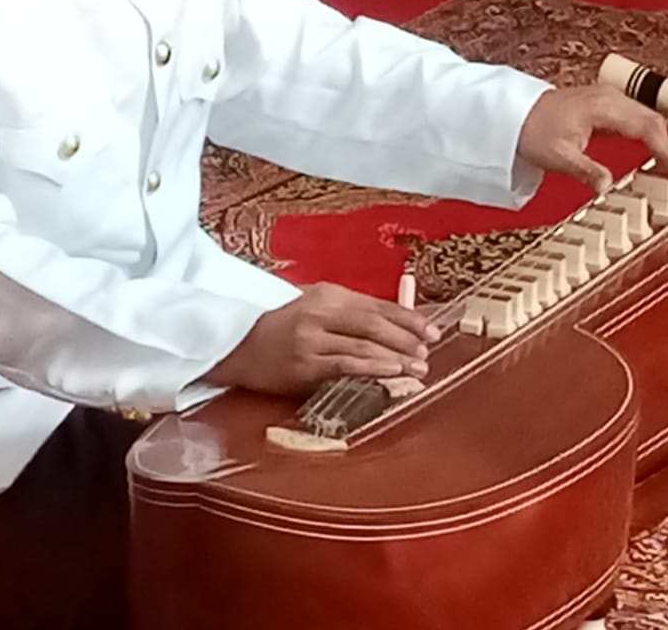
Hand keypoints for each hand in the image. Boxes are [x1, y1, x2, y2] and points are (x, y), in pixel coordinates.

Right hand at [207, 282, 440, 395]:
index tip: (432, 329)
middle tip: (429, 349)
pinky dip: (370, 369)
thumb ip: (349, 313)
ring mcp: (312, 339)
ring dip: (395, 356)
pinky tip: (389, 373)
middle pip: (373, 323)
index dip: (408, 317)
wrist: (235, 343)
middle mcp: (321, 312)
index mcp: (328, 294)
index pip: (377, 304)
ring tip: (418, 367)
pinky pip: (343, 366)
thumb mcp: (314, 306)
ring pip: (362, 345)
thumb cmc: (279, 326)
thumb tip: (394, 325)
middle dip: (406, 337)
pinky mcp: (303, 366)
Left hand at [517, 83, 667, 196]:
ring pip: (647, 117)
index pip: (643, 127)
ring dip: (664, 139)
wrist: (514, 114)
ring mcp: (609, 100)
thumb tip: (608, 187)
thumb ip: (586, 171)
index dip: (666, 148)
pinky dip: (652, 134)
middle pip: (651, 120)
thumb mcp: (557, 157)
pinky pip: (637, 118)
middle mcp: (609, 98)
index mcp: (601, 107)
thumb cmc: (533, 131)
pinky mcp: (607, 106)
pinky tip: (659, 152)